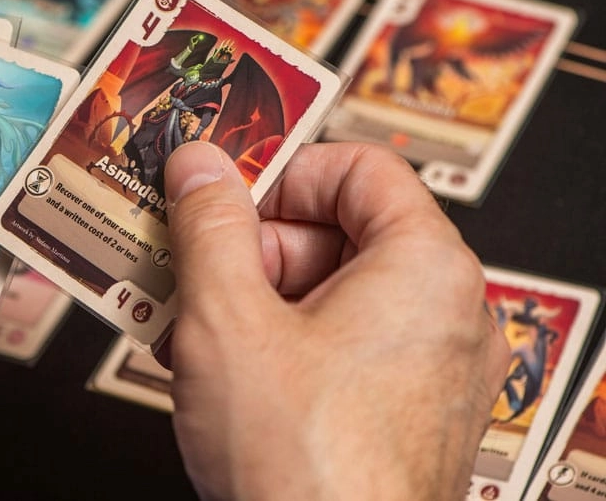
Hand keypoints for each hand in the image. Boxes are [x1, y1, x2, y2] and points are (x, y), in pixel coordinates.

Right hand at [163, 141, 508, 500]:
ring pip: (330, 292)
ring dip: (251, 299)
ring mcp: (428, 367)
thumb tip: (200, 165)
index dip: (280, 171)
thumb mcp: (228, 319)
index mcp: (424, 268)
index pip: (357, 168)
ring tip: (190, 328)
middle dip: (250, 247)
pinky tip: (221, 370)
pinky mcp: (403, 410)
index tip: (222, 190)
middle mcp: (444, 312)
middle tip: (190, 266)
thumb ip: (210, 225)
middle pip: (338, 232)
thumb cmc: (304, 469)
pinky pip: (339, 344)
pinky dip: (278, 342)